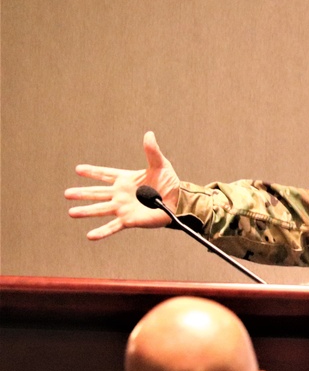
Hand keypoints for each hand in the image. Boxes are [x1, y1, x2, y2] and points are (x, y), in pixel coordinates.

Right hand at [65, 132, 180, 239]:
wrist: (178, 201)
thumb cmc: (169, 183)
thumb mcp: (160, 165)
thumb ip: (152, 151)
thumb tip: (149, 134)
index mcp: (125, 180)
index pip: (105, 175)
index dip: (92, 172)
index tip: (78, 169)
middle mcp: (120, 194)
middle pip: (97, 193)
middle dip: (82, 193)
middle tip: (67, 193)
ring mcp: (123, 208)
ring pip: (101, 210)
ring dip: (86, 211)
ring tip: (71, 213)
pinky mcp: (129, 220)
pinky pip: (113, 226)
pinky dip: (102, 232)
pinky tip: (90, 236)